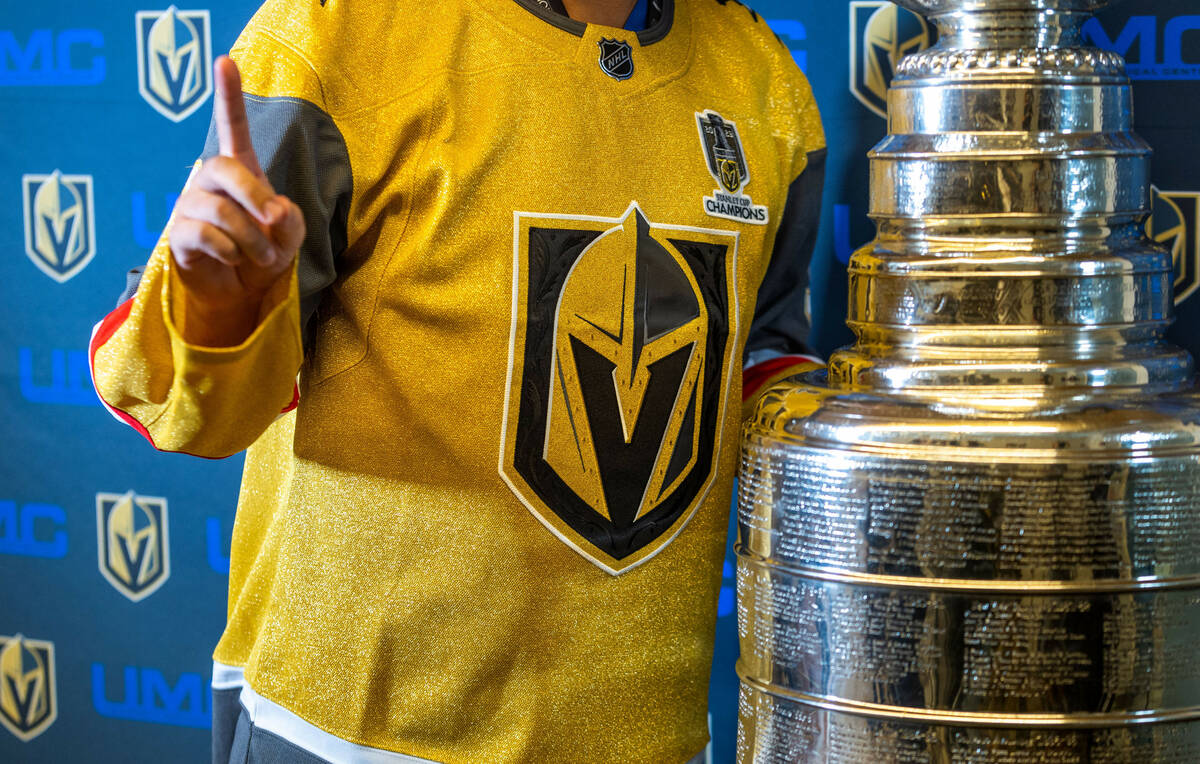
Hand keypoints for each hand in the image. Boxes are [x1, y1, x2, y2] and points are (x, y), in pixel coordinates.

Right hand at [168, 56, 304, 345]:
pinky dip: (230, 251)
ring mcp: (189, 207)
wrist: (243, 294)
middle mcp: (209, 182)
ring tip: (262, 256)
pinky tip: (233, 260)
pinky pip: (204, 235)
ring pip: (219, 210)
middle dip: (253, 195)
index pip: (232, 128)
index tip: (225, 61)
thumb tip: (274, 209)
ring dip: (250, 238)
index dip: (228, 96)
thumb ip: (290, 219)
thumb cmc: (265, 255)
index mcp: (240, 172)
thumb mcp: (290, 236)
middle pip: (221, 167)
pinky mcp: (178, 236)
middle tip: (275, 220)